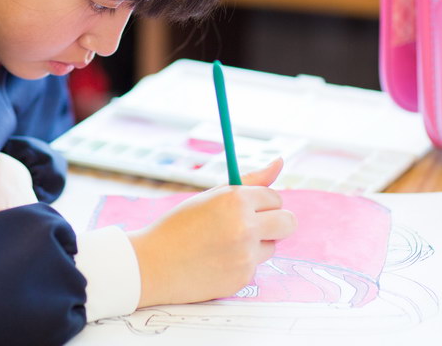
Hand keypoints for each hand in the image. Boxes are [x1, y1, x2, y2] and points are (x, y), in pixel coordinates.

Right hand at [126, 158, 296, 307]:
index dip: (262, 203)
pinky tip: (216, 262)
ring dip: (257, 244)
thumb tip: (280, 162)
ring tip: (224, 245)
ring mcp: (245, 255)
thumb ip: (249, 181)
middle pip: (288, 222)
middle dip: (277, 222)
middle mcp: (245, 226)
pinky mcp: (242, 278)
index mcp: (235, 200)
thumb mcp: (210, 197)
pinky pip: (255, 266)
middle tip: (254, 225)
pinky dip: (241, 264)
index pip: (275, 198)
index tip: (249, 207)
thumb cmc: (179, 226)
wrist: (153, 264)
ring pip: (271, 246)